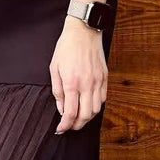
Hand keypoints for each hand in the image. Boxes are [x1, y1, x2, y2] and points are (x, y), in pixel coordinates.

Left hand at [49, 15, 107, 133]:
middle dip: (77, 126)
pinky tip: (88, 105)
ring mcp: (97, 81)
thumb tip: (61, 108)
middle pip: (85, 116)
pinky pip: (103, 99)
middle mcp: (86, 84)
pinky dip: (96, 107)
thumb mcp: (54, 67)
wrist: (83, 31)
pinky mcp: (104, 77)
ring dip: (87, 118)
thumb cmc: (66, 47)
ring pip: (96, 110)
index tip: (61, 129)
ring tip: (79, 118)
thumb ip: (57, 90)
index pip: (70, 113)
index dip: (65, 125)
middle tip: (69, 126)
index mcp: (71, 82)